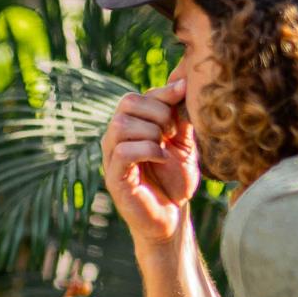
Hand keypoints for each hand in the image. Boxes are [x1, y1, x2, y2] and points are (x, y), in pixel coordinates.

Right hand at [102, 76, 199, 250]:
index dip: (163, 96)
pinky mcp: (114, 178)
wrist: (172, 215)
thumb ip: (180, 114)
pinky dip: (148, 150)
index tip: (184, 103)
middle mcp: (116, 138)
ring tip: (166, 147)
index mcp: (130, 127)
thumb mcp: (184, 141)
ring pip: (121, 125)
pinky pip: (123, 151)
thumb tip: (184, 81)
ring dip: (151, 131)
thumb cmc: (176, 179)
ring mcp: (112, 158)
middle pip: (126, 104)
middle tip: (173, 133)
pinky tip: (162, 158)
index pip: (138, 96)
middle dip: (157, 113)